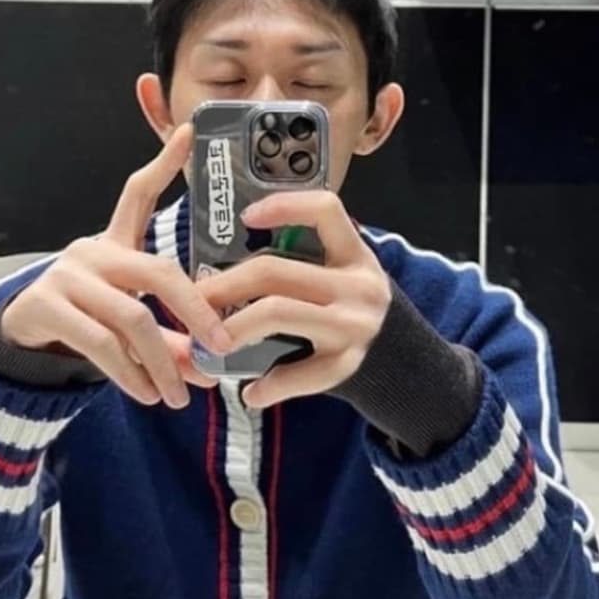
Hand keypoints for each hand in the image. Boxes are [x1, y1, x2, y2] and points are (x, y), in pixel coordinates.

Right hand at [2, 124, 233, 407]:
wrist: (22, 335)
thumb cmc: (87, 316)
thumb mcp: (128, 315)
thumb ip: (170, 334)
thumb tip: (210, 367)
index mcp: (114, 243)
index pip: (137, 193)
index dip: (164, 164)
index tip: (191, 132)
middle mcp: (91, 251)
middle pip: (157, 273)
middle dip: (197, 312)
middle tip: (223, 347)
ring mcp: (67, 278)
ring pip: (132, 319)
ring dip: (164, 362)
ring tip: (182, 395)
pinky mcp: (47, 308)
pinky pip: (102, 344)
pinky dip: (131, 375)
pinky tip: (148, 394)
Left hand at [197, 191, 391, 407]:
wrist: (402, 361)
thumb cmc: (352, 310)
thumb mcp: (343, 275)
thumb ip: (304, 262)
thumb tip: (227, 260)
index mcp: (354, 254)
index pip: (325, 211)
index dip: (284, 206)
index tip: (247, 216)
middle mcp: (357, 286)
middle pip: (276, 271)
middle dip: (225, 284)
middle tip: (195, 297)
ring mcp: (353, 326)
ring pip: (277, 313)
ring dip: (234, 328)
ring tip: (210, 343)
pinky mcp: (347, 365)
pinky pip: (299, 374)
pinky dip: (269, 386)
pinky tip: (251, 392)